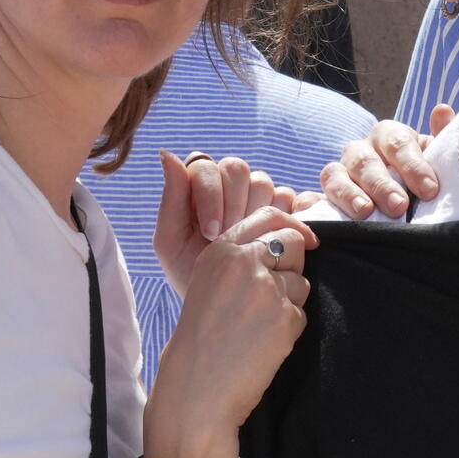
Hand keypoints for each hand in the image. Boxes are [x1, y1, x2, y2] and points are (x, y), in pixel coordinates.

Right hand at [145, 206, 318, 457]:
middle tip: (270, 296)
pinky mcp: (285, 317)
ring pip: (301, 280)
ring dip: (289, 301)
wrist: (196, 387)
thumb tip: (290, 238)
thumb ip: (240, 257)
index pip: (269, 216)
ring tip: (257, 326)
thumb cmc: (201, 339)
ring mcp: (266, 289)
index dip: (292, 226)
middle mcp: (244, 262)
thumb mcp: (208, 283)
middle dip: (292, 265)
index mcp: (221, 250)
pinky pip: (301, 313)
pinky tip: (263, 343)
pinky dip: (288, 328)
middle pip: (294, 242)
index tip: (306, 240)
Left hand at [158, 153, 301, 294]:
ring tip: (249, 244)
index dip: (210, 196)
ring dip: (257, 213)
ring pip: (264, 182)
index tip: (212, 232)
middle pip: (237, 169)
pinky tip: (284, 235)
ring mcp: (259, 197)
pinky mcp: (284, 211)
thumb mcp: (170, 241)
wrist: (223, 305)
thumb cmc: (191, 272)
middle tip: (230, 239)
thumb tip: (166, 152)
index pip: (206, 167)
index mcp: (199, 187)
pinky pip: (293, 197)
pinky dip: (291, 211)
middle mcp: (230, 186)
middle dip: (233, 205)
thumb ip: (170, 198)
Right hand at [318, 106, 453, 219]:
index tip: (430, 189)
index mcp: (390, 138)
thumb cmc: (430, 185)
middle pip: (363, 160)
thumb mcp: (444, 165)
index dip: (412, 165)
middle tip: (399, 206)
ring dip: (348, 194)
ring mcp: (340, 175)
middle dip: (381, 184)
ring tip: (365, 213)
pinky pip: (311, 199)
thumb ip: (444, 140)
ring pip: (334, 175)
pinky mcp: (325, 200)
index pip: (397, 142)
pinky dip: (309, 204)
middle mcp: (361, 152)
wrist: (416, 210)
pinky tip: (310, 211)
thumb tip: (441, 110)